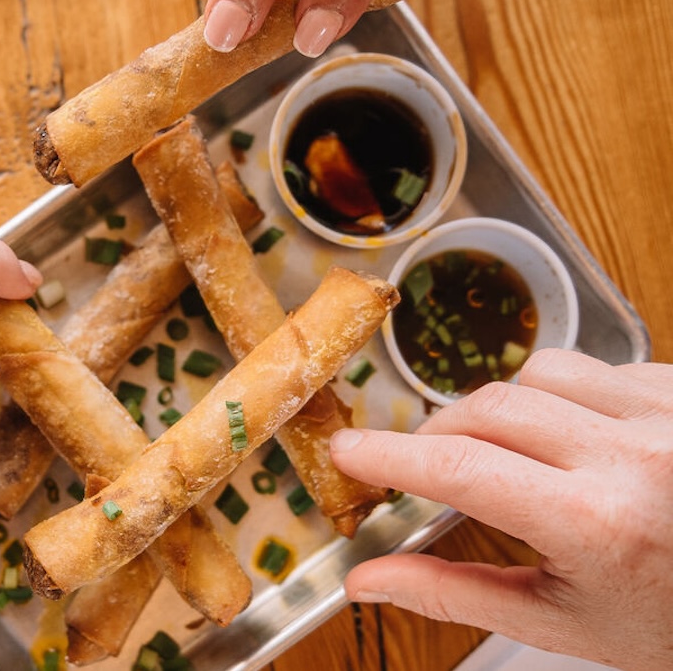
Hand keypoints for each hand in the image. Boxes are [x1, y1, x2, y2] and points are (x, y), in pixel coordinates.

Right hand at [329, 349, 672, 669]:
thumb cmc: (671, 622)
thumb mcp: (561, 624)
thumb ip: (454, 594)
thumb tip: (370, 580)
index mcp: (596, 523)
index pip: (460, 468)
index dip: (389, 454)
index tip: (349, 450)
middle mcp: (636, 457)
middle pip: (490, 407)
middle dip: (441, 433)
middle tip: (425, 466)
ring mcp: (668, 417)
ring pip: (543, 371)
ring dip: (508, 405)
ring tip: (517, 453)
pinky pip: (603, 366)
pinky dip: (570, 397)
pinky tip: (582, 439)